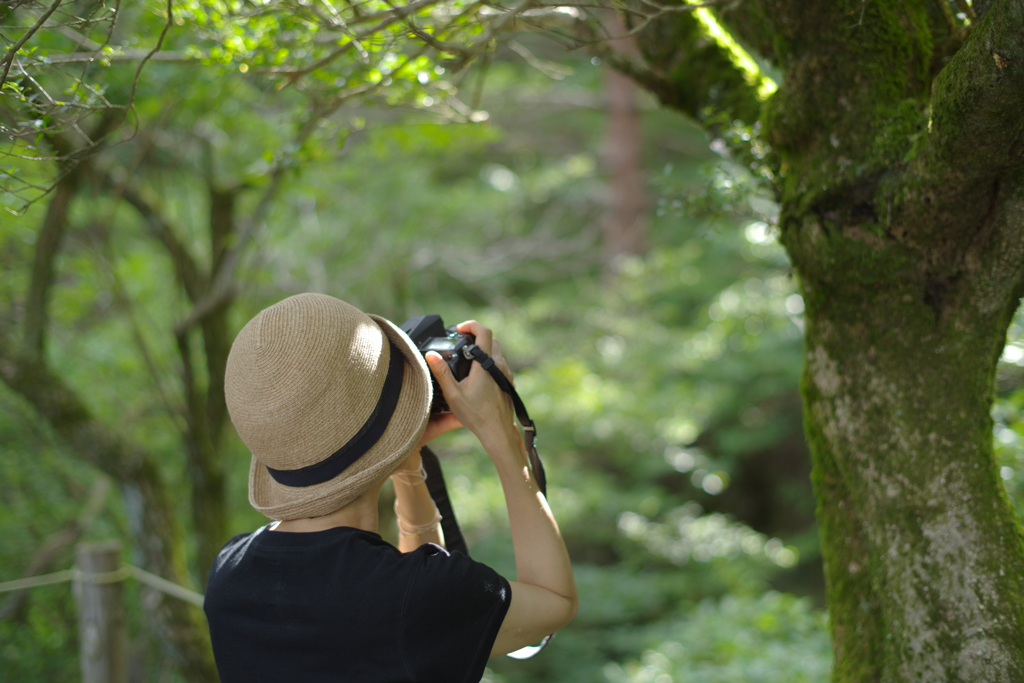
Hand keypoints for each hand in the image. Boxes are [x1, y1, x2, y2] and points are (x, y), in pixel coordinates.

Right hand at [425, 321, 516, 446]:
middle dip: (475, 337)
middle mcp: (499, 365)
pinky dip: (488, 362)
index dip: (471, 325)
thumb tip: (431, 355)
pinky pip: (499, 364)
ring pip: (496, 352)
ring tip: (466, 360)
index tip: (459, 329)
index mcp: (486, 365)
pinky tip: (476, 375)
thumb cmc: (477, 415)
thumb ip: (442, 373)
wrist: (498, 431)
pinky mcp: (507, 381)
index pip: (484, 332)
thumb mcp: (454, 394)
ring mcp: (506, 373)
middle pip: (491, 339)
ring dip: (482, 350)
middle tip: (460, 343)